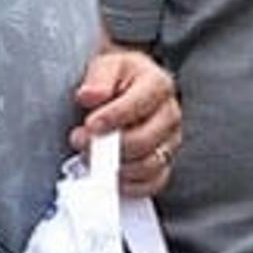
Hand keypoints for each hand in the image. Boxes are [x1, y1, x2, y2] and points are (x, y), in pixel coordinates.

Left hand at [68, 49, 180, 197]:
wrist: (125, 90)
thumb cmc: (117, 79)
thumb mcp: (106, 66)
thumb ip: (98, 78)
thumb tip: (90, 95)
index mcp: (158, 84)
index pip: (139, 104)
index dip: (113, 117)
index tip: (90, 124)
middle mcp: (170, 114)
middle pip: (144, 140)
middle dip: (109, 146)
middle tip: (82, 142)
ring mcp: (170, 141)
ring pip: (149, 164)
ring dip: (116, 167)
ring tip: (93, 158)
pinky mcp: (164, 162)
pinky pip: (153, 183)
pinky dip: (130, 185)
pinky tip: (111, 177)